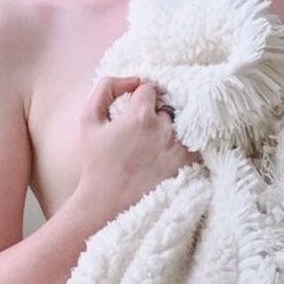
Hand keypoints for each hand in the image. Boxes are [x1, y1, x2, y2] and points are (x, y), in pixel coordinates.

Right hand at [73, 75, 200, 226]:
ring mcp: (179, 148)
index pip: (150, 89)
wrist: (107, 204)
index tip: (135, 111)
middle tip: (145, 132)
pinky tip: (169, 155)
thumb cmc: (96, 163)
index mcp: (140, 115)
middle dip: (158, 113)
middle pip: (168, 106)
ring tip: (157, 145)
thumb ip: (105, 89)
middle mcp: (164, 129)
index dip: (141, 98)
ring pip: (182, 123)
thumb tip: (132, 79)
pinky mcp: (189, 165)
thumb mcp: (88, 120)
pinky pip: (195, 143)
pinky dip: (186, 144)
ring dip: (173, 129)